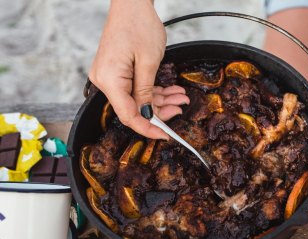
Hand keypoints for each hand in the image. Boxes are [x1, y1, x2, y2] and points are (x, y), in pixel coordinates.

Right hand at [89, 0, 188, 138]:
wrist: (131, 4)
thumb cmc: (138, 25)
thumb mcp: (149, 62)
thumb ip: (147, 92)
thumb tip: (148, 116)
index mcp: (109, 80)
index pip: (128, 115)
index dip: (148, 128)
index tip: (166, 135)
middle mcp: (105, 80)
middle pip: (134, 109)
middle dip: (160, 111)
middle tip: (180, 109)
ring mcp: (110, 76)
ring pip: (138, 100)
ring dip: (161, 101)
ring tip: (181, 97)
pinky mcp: (117, 72)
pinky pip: (136, 89)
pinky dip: (155, 91)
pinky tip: (173, 92)